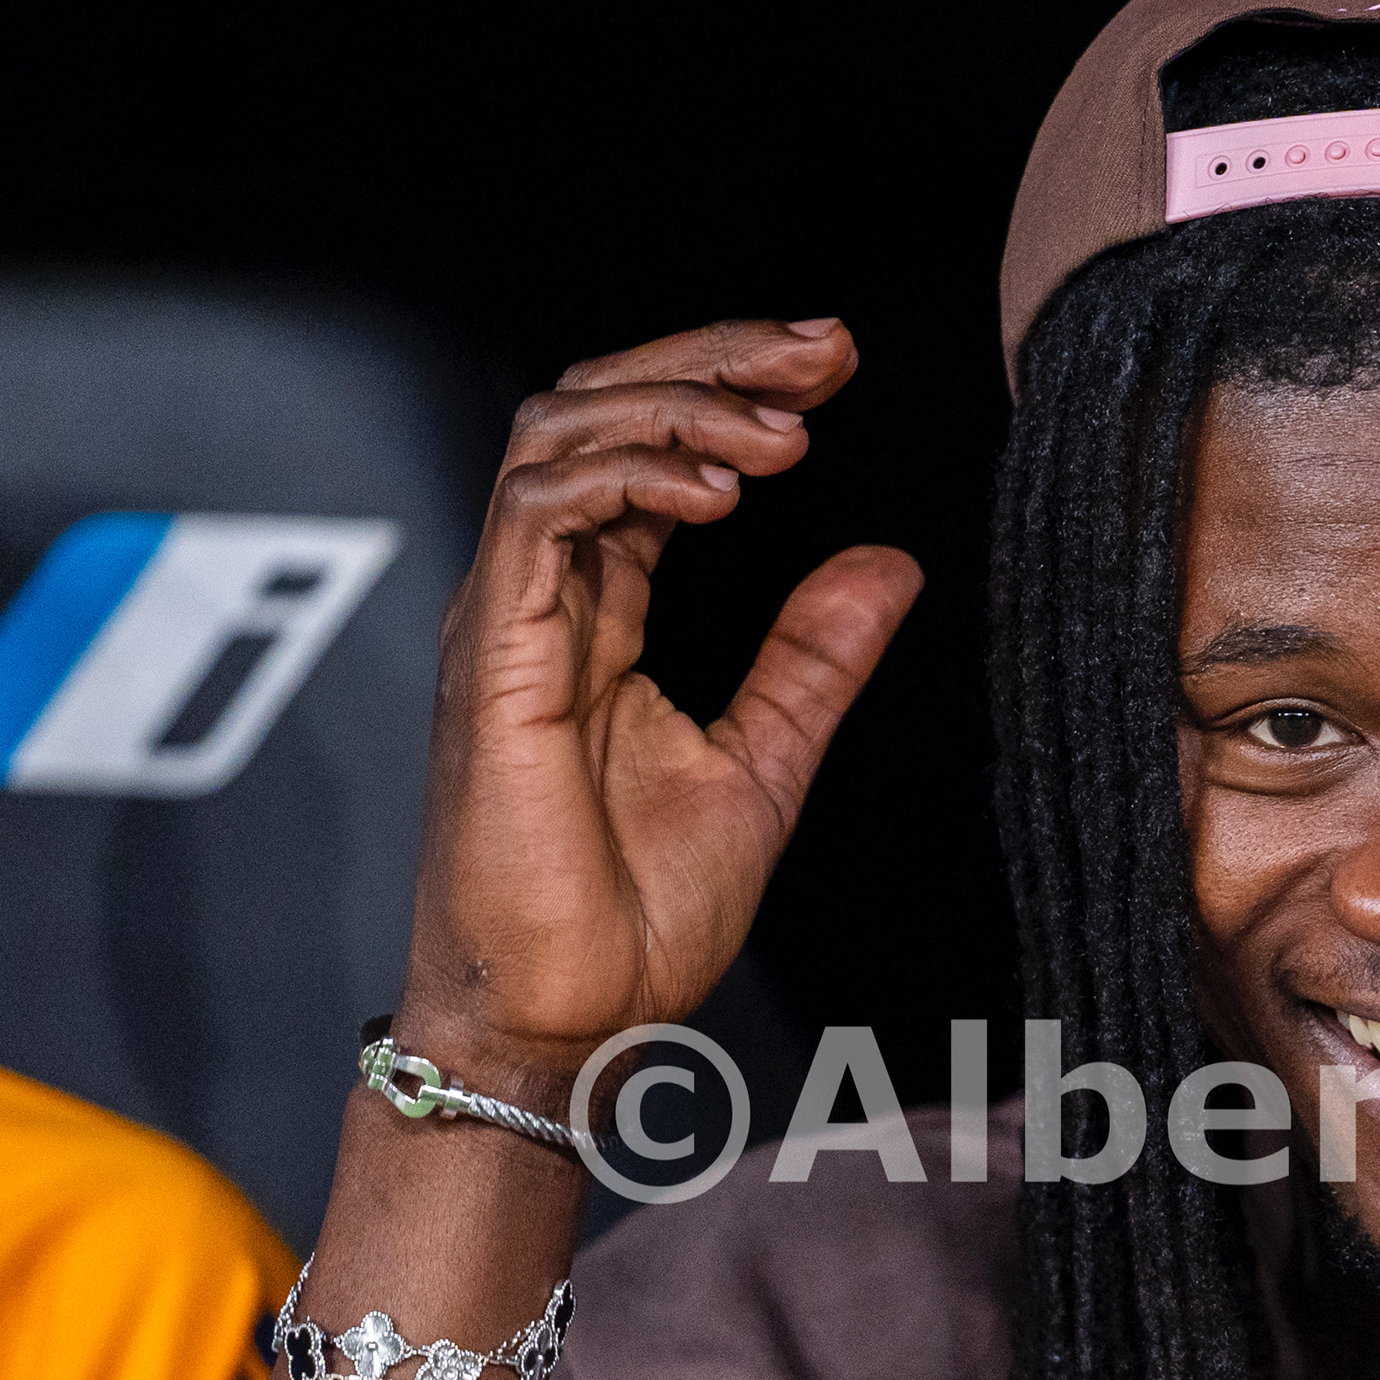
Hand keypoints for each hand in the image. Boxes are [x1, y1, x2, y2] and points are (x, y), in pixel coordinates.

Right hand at [403, 319, 922, 1102]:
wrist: (567, 1027)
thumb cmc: (631, 923)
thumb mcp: (763, 765)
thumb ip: (814, 662)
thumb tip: (887, 563)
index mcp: (596, 614)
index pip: (651, 451)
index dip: (735, 388)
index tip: (835, 367)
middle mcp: (541, 599)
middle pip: (597, 408)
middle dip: (714, 358)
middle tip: (822, 351)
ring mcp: (508, 621)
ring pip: (558, 434)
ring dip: (680, 405)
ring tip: (785, 431)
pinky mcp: (492, 659)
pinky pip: (537, 514)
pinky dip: (629, 475)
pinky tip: (720, 488)